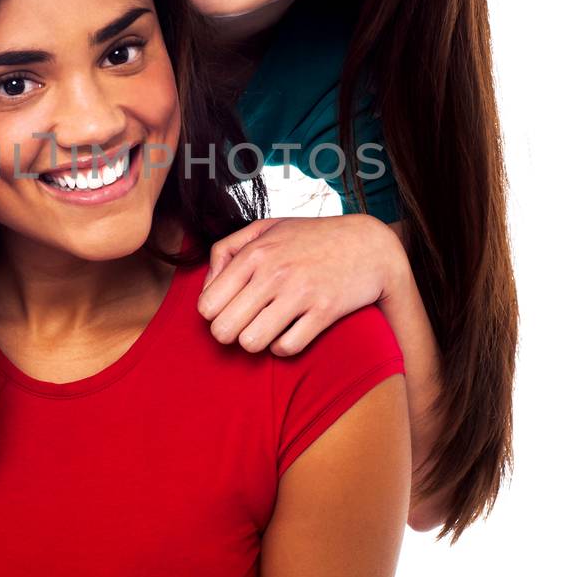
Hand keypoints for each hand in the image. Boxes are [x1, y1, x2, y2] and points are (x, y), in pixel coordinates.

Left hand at [197, 215, 406, 355]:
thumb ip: (226, 251)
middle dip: (229, 333)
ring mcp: (300, 293)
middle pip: (223, 329)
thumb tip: (206, 286)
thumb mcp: (265, 228)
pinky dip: (283, 346)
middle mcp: (273, 272)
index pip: (207, 304)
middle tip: (243, 325)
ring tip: (265, 329)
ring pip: (251, 343)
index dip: (214, 314)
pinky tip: (289, 332)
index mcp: (255, 252)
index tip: (228, 310)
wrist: (369, 245)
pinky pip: (286, 348)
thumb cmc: (311, 238)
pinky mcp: (324, 312)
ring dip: (255, 342)